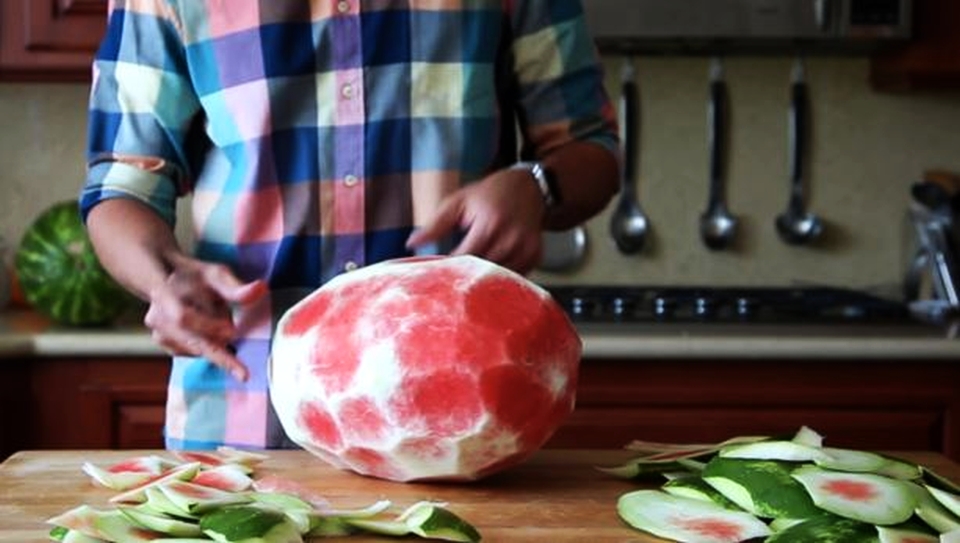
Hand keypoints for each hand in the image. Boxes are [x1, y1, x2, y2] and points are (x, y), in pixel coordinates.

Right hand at [143, 253, 267, 381]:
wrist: (166, 279)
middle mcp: (157, 315)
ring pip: (195, 349)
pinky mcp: (164, 344)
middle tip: (243, 368)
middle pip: (191, 341)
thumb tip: (260, 289)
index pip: (183, 316)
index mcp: (165, 292)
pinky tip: (213, 332)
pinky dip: (208, 347)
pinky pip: (193, 353)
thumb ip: (235, 286)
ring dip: (216, 342)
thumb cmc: (195, 276)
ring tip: (223, 322)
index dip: (208, 326)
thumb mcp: (216, 274)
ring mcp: (157, 332)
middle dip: (221, 353)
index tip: (232, 332)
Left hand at [406, 168, 545, 273]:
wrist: (529, 187)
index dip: (450, 268)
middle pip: (482, 272)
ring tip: (470, 280)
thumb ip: (436, 224)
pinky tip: (491, 274)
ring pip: (499, 278)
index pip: (465, 258)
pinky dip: (501, 278)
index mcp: (489, 224)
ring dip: (483, 281)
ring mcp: (526, 249)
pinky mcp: (535, 256)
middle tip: (450, 282)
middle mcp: (510, 238)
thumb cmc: (489, 194)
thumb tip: (411, 244)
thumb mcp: (459, 201)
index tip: (437, 274)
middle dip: (465, 277)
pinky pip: (514, 277)